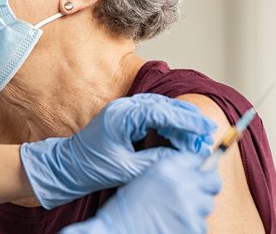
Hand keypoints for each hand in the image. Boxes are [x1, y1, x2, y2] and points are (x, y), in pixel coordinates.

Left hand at [20, 93, 215, 208]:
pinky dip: (168, 124)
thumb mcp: (127, 169)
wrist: (69, 166)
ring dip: (179, 122)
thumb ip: (156, 160)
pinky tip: (178, 136)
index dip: (186, 120)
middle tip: (207, 134)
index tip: (205, 128)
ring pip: (160, 108)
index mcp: (121, 116)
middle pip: (164, 106)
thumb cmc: (92, 167)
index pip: (161, 112)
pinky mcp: (125, 116)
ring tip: (196, 138)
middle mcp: (123, 107)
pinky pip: (152, 114)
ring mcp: (123, 109)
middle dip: (187, 120)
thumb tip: (184, 157)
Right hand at [60, 153, 221, 233]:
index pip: (199, 160)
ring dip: (196, 209)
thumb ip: (170, 173)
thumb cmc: (125, 210)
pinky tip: (172, 225)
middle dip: (206, 187)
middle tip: (195, 195)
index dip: (202, 168)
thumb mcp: (144, 179)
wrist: (117, 231)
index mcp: (167, 168)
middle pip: (213, 181)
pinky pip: (201, 224)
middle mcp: (181, 184)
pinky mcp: (193, 227)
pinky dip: (190, 226)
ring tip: (174, 215)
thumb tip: (195, 173)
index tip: (201, 173)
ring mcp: (190, 207)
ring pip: (207, 205)